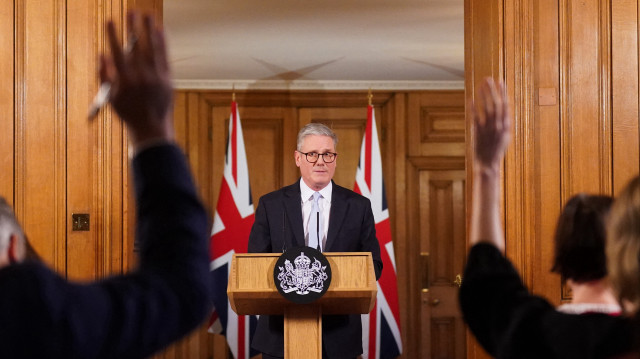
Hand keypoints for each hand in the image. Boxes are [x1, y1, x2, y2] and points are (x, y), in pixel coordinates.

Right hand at [100, 12, 173, 147]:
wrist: (152, 127)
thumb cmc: (128, 113)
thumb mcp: (110, 98)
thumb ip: (104, 75)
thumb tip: (102, 54)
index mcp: (124, 81)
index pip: (117, 52)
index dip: (113, 35)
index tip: (109, 20)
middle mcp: (141, 77)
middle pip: (136, 47)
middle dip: (132, 27)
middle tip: (131, 11)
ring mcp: (156, 77)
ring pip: (152, 49)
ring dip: (149, 30)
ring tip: (147, 14)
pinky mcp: (168, 79)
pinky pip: (164, 57)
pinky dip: (162, 43)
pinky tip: (160, 30)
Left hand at [471, 77, 510, 171]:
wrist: (488, 164)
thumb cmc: (496, 150)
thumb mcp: (505, 136)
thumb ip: (504, 123)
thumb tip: (504, 110)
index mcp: (507, 125)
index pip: (506, 105)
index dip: (503, 93)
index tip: (501, 82)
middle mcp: (499, 126)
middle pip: (497, 104)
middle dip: (493, 90)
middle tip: (489, 79)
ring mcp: (489, 129)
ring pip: (487, 108)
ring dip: (484, 95)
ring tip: (481, 85)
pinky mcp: (479, 133)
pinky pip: (476, 118)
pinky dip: (474, 108)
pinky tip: (471, 99)